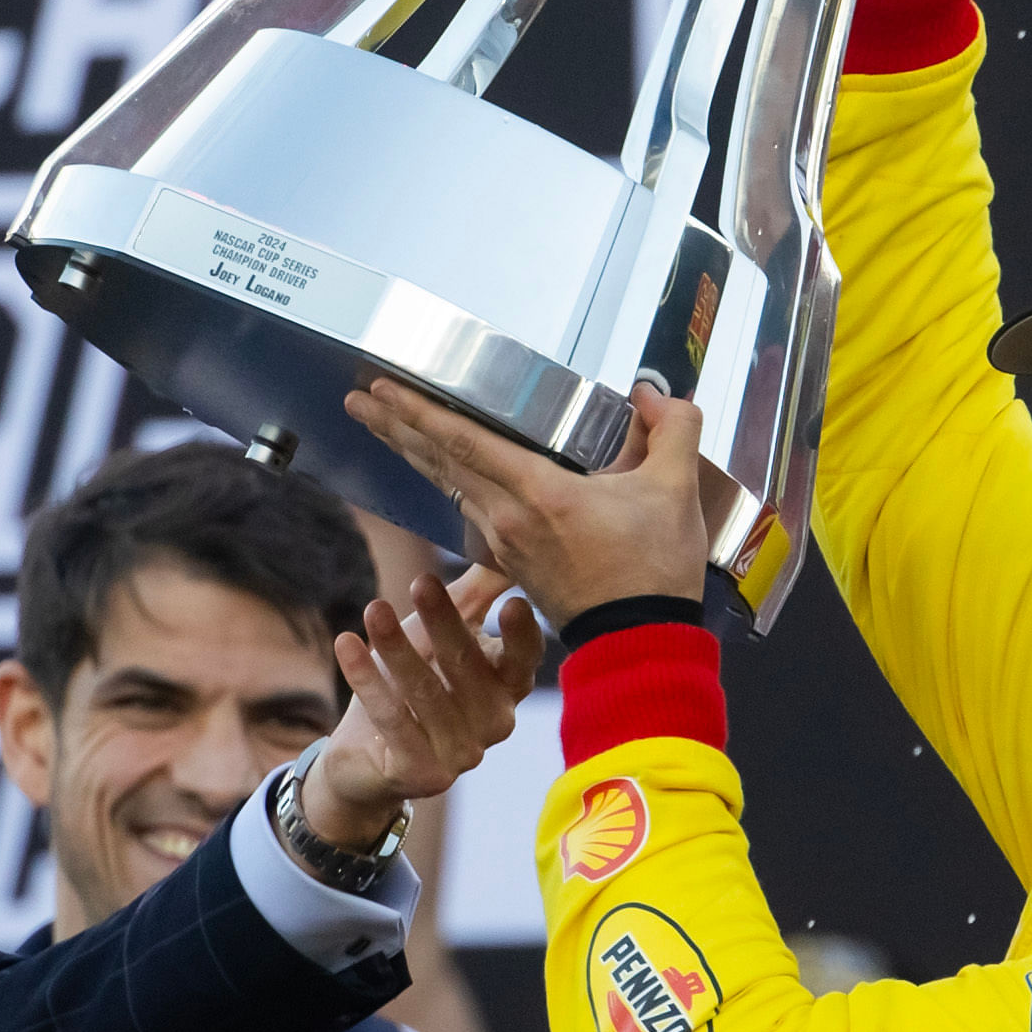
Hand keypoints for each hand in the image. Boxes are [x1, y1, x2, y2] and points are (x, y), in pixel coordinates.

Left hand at [301, 558, 551, 844]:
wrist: (366, 757)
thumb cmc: (412, 683)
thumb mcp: (442, 634)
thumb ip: (476, 594)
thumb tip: (500, 541)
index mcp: (508, 688)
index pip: (523, 659)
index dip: (521, 634)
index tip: (513, 601)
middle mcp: (494, 724)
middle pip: (470, 669)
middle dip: (444, 623)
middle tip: (420, 581)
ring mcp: (461, 754)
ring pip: (427, 695)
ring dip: (398, 649)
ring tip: (373, 608)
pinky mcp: (422, 774)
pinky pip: (392, 719)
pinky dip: (367, 680)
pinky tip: (347, 644)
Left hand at [352, 380, 728, 624]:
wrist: (640, 643)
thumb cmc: (653, 571)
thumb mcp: (675, 490)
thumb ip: (671, 429)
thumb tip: (652, 394)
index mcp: (539, 494)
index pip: (464, 442)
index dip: (420, 411)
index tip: (380, 387)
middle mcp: (509, 518)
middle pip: (440, 462)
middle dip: (395, 427)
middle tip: (356, 399)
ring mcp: (506, 544)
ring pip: (450, 487)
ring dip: (414, 453)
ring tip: (382, 425)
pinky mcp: (515, 563)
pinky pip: (471, 512)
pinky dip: (448, 482)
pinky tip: (443, 473)